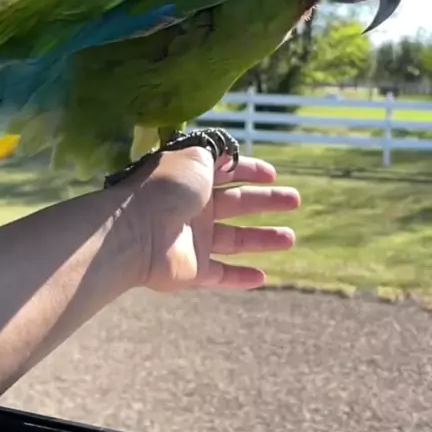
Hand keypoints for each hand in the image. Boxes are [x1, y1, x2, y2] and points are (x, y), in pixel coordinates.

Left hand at [131, 147, 299, 292]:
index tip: (272, 174)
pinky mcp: (193, 270)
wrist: (136, 231)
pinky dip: (239, 277)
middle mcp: (193, 207)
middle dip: (266, 201)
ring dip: (262, 239)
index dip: (249, 170)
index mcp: (192, 178)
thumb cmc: (166, 188)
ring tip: (290, 238)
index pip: (225, 171)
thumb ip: (213, 155)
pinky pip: (220, 274)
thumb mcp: (195, 158)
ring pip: (234, 239)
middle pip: (236, 203)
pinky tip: (262, 277)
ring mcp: (193, 240)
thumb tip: (226, 153)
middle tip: (294, 200)